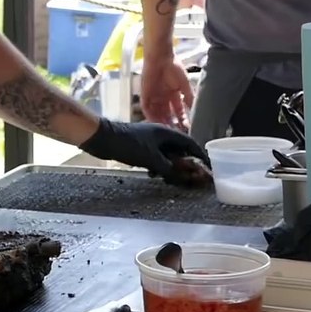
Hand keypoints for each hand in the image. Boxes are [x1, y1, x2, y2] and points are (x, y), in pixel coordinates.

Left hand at [79, 118, 207, 175]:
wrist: (102, 139)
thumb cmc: (128, 145)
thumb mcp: (152, 159)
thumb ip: (170, 168)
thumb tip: (185, 177)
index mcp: (166, 132)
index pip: (190, 143)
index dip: (200, 155)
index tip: (208, 166)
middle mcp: (160, 134)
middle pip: (179, 149)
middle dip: (184, 164)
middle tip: (190, 177)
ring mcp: (149, 139)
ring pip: (166, 154)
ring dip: (170, 166)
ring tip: (170, 178)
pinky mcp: (140, 146)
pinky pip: (155, 157)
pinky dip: (157, 165)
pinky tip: (152, 174)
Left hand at [140, 57, 194, 130]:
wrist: (161, 57)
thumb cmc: (174, 68)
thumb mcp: (185, 85)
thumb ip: (189, 98)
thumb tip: (195, 110)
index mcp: (173, 94)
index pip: (177, 110)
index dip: (182, 119)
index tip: (187, 128)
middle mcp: (163, 97)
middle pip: (166, 114)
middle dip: (171, 123)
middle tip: (176, 133)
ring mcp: (153, 96)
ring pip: (157, 113)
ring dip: (161, 122)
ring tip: (167, 131)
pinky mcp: (144, 95)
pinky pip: (146, 108)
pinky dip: (150, 116)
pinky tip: (156, 123)